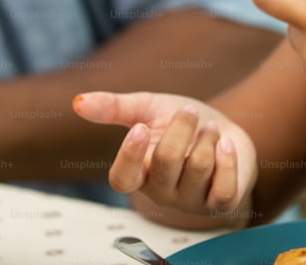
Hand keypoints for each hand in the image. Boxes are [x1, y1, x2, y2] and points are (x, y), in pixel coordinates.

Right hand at [73, 91, 255, 222]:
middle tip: (189, 111)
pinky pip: (223, 188)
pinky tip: (225, 144)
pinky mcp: (220, 203)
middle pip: (166, 161)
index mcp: (139, 172)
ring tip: (209, 128)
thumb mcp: (148, 108)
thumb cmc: (182, 124)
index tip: (141, 127)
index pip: (122, 180)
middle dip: (181, 127)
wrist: (225, 133)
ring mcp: (191, 200)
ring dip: (206, 137)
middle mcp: (161, 191)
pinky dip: (227, 159)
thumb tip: (78, 102)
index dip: (129, 156)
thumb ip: (114, 107)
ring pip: (197, 167)